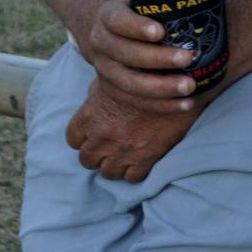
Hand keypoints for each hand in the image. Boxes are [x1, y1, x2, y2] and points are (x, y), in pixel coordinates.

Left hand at [64, 79, 198, 181]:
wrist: (178, 80)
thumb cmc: (145, 73)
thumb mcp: (112, 78)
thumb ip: (96, 98)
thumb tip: (93, 104)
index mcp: (90, 116)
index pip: (73, 139)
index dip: (84, 139)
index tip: (95, 136)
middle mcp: (101, 136)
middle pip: (87, 160)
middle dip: (98, 155)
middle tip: (111, 147)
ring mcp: (122, 150)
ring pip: (108, 172)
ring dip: (116, 165)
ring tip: (127, 155)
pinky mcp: (145, 158)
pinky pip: (132, 177)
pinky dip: (136, 171)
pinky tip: (143, 159)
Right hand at [81, 0, 198, 111]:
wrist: (119, 33)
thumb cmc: (145, 13)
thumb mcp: (147, 2)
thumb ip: (168, 2)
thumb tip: (208, 0)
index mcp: (108, 16)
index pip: (118, 20)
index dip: (137, 27)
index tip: (161, 31)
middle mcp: (101, 42)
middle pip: (126, 54)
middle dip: (158, 59)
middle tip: (188, 58)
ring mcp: (104, 69)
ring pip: (129, 82)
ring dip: (161, 87)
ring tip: (189, 85)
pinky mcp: (112, 90)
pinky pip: (135, 101)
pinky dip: (161, 104)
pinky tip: (184, 103)